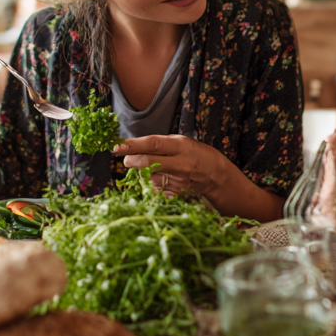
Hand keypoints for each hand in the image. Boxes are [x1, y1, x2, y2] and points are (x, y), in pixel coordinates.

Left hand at [114, 135, 230, 198]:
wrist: (217, 176)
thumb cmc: (197, 154)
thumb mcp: (182, 142)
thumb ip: (161, 144)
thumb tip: (134, 147)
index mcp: (181, 146)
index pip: (152, 144)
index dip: (133, 145)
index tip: (118, 146)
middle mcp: (179, 163)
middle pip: (147, 162)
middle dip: (131, 160)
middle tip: (126, 158)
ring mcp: (178, 181)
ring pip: (149, 176)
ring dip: (144, 173)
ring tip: (156, 168)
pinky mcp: (177, 194)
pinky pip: (156, 189)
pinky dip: (153, 184)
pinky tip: (162, 180)